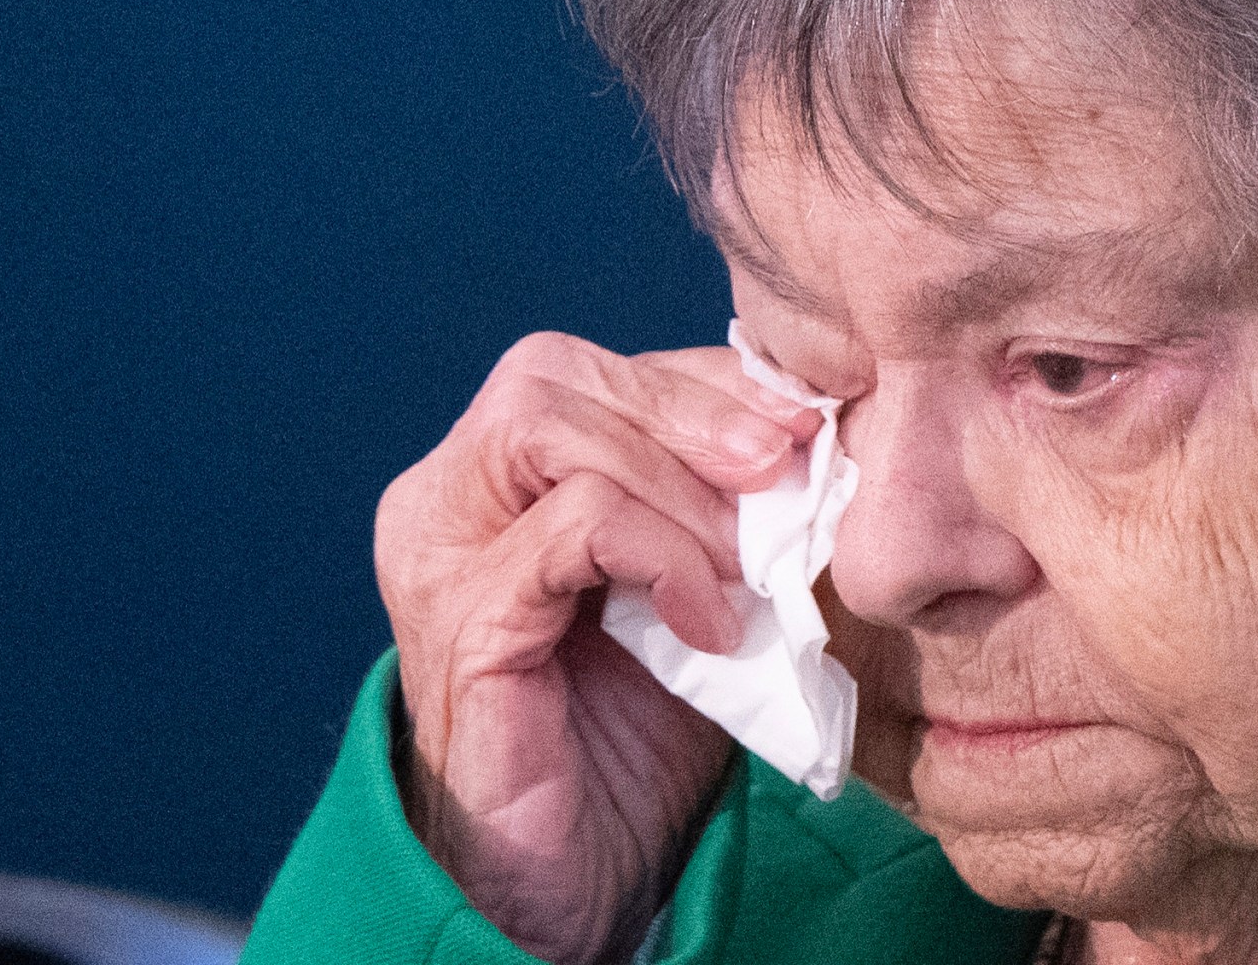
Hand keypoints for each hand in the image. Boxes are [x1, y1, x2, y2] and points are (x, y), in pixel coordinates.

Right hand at [376, 331, 817, 964]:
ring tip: (747, 561)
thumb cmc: (631, 740)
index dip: (707, 384)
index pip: (596, 374)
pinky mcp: (462, 621)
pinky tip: (710, 622)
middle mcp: (446, 499)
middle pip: (554, 373)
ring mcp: (440, 554)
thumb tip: (817, 429)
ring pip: (550, 425)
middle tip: (784, 466)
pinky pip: (569, 527)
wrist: (575, 885)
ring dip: (678, 481)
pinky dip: (661, 555)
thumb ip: (723, 508)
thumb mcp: (696, 592)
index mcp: (494, 479)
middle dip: (691, 408)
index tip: (807, 423)